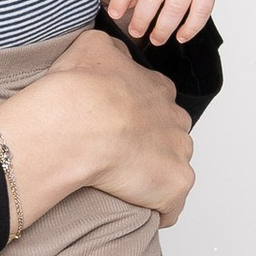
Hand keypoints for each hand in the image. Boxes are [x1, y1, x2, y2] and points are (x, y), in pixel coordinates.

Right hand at [0, 27, 195, 231]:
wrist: (77, 122)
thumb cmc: (79, 88)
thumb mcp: (93, 46)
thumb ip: (112, 51)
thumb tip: (114, 56)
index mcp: (158, 89)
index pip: (158, 103)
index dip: (137, 117)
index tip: (117, 126)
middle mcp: (175, 119)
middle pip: (170, 136)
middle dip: (150, 147)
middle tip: (117, 156)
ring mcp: (178, 153)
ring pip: (172, 168)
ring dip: (152, 177)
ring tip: (121, 185)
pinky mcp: (174, 185)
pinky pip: (172, 205)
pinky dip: (157, 210)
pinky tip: (134, 208)